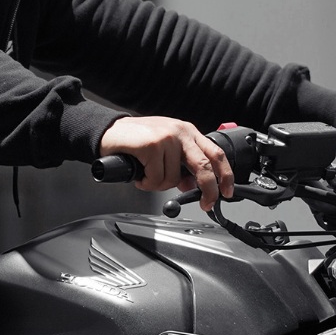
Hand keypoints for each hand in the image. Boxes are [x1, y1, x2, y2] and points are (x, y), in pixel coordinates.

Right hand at [99, 116, 234, 210]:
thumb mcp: (164, 148)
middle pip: (204, 166)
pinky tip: (140, 175)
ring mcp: (166, 138)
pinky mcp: (151, 145)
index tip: (227, 192)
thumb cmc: (135, 140)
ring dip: (160, 186)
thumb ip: (181, 164)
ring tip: (148, 177)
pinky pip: (156, 178)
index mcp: (187, 132)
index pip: (216, 153)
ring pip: (174, 178)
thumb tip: (192, 185)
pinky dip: (147, 183)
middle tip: (204, 203)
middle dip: (208, 190)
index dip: (226, 175)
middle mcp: (180, 132)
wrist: (107, 131)